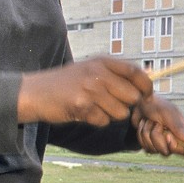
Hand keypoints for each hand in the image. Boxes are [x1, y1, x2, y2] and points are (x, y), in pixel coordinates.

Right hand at [17, 56, 151, 125]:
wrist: (35, 92)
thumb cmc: (67, 83)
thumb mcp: (91, 69)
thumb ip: (116, 73)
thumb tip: (147, 78)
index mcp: (102, 61)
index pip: (136, 72)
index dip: (146, 86)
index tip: (147, 96)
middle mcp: (98, 73)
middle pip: (132, 96)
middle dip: (126, 105)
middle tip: (110, 103)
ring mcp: (90, 89)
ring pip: (120, 112)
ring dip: (110, 114)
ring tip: (94, 106)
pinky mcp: (82, 106)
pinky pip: (104, 121)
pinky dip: (96, 120)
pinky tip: (83, 112)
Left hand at [133, 95, 183, 155]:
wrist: (142, 102)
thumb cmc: (158, 106)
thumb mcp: (169, 114)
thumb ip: (178, 127)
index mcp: (182, 134)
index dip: (177, 148)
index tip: (168, 136)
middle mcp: (173, 141)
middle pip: (165, 153)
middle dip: (156, 137)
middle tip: (157, 123)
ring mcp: (161, 144)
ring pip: (152, 150)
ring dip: (147, 133)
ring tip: (150, 121)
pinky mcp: (150, 144)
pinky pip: (144, 147)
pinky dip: (141, 134)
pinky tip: (144, 125)